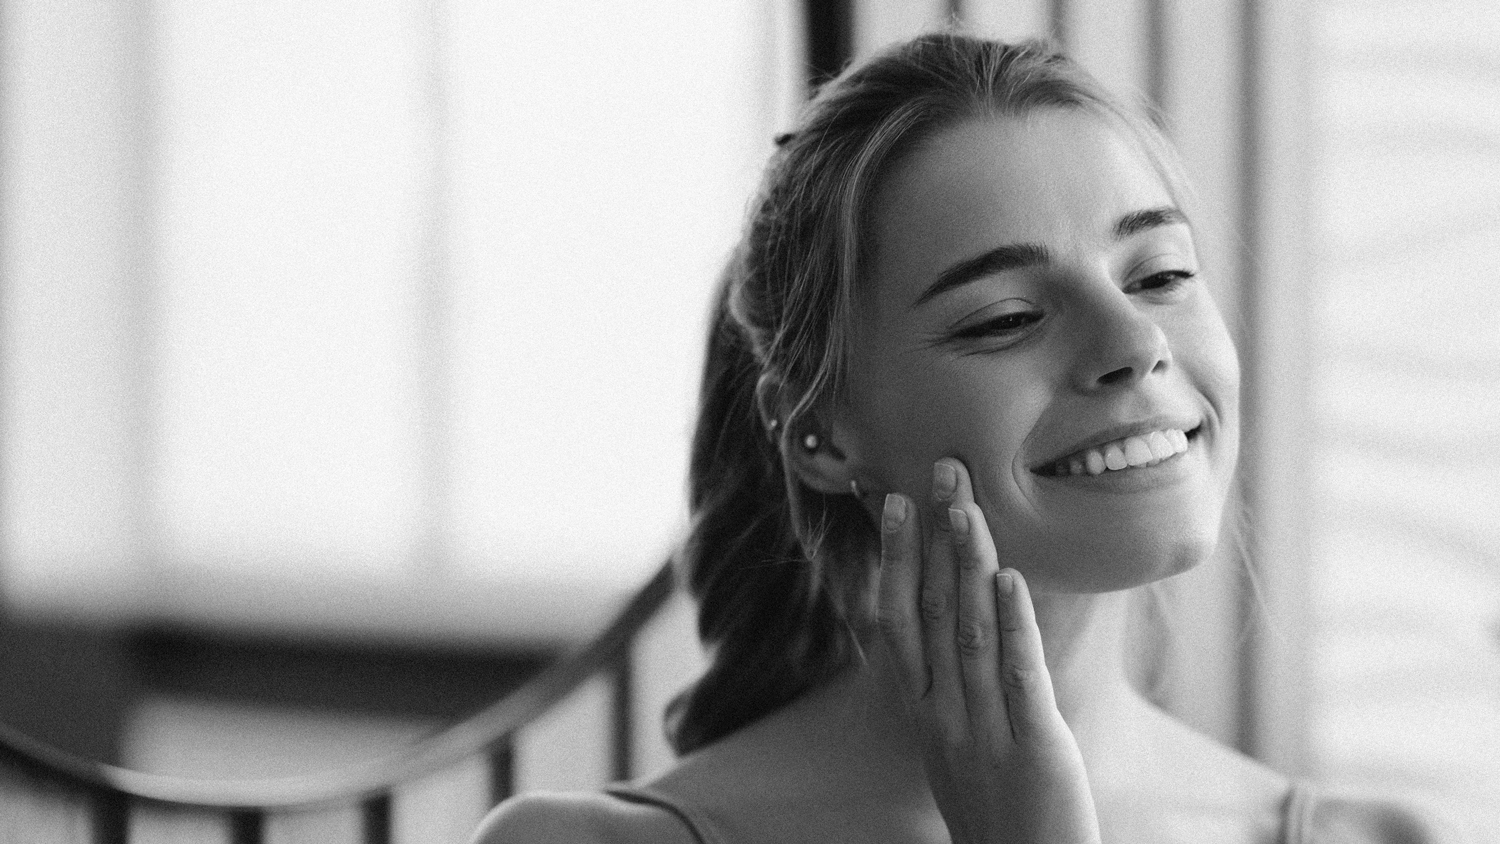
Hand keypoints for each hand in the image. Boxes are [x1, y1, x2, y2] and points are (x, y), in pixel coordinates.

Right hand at [876, 458, 1099, 843]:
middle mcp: (942, 715)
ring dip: (967, 563)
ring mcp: (983, 730)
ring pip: (968, 632)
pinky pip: (1017, 676)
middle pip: (929, 611)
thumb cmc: (998, 812)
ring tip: (968, 505)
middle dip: (934, 538)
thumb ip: (953, 688)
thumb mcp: (958, 746)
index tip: (896, 501)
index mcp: (924, 712)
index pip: (897, 620)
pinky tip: (1012, 578)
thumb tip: (959, 622)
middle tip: (941, 472)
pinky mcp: (1033, 748)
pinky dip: (1013, 625)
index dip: (896, 558)